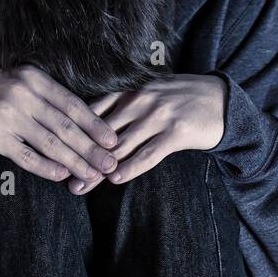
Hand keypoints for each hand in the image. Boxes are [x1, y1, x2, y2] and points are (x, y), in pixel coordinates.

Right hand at [0, 66, 118, 182]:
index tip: (113, 141)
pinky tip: (62, 176)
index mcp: (31, 77)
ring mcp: (5, 113)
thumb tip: (85, 123)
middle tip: (110, 165)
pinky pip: (26, 156)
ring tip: (92, 176)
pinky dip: (45, 167)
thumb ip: (45, 99)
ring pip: (49, 142)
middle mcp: (20, 91)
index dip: (95, 124)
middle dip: (91, 148)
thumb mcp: (15, 88)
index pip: (71, 103)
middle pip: (65, 125)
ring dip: (75, 161)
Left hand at [67, 74, 225, 193]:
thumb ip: (120, 105)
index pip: (92, 113)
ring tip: (81, 186)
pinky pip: (148, 153)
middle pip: (102, 133)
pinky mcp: (175, 132)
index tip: (57, 155)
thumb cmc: (180, 99)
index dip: (73, 135)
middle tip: (64, 178)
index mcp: (129, 90)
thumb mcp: (147, 93)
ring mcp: (157, 116)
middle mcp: (139, 100)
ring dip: (99, 168)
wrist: (220, 100)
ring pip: (121, 146)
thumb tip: (89, 126)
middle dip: (80, 157)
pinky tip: (116, 179)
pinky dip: (131, 167)